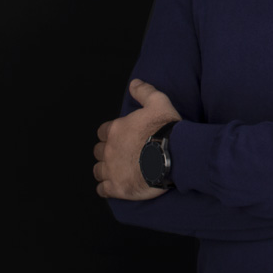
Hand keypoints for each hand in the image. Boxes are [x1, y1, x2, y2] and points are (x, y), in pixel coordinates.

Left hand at [93, 78, 181, 200]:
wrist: (174, 155)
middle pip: (99, 152)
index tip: (120, 137)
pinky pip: (103, 190)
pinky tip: (114, 186)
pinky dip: (107, 188)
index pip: (103, 132)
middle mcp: (109, 150)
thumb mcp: (158, 102)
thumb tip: (134, 83)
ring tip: (116, 171)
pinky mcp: (117, 187)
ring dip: (105, 170)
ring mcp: (112, 170)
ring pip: (98, 171)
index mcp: (116, 130)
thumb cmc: (166, 130)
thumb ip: (144, 91)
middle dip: (107, 152)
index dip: (110, 135)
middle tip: (120, 154)